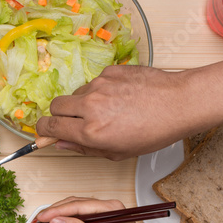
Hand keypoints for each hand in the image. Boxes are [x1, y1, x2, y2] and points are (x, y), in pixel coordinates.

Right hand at [34, 66, 208, 159]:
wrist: (179, 104)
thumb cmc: (154, 131)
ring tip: (108, 111)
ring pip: (76, 94)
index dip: (43, 131)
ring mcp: (99, 86)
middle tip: (73, 122)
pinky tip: (120, 98)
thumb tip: (62, 143)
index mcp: (91, 132)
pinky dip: (101, 91)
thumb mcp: (118, 152)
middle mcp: (90, 107)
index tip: (45, 132)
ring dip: (83, 103)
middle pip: (55, 107)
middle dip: (59, 115)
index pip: (50, 128)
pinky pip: (95, 82)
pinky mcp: (110, 71)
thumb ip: (85, 149)